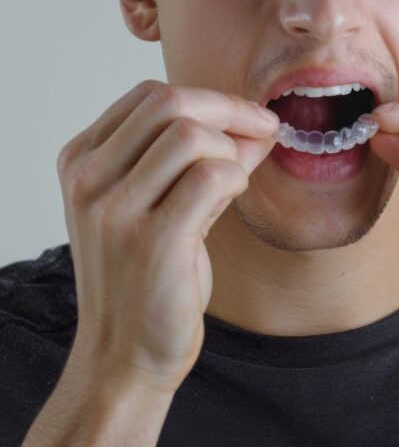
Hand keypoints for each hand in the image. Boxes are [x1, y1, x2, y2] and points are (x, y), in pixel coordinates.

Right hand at [56, 80, 278, 392]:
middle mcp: (88, 178)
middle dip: (230, 110)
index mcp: (82, 160)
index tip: (247, 116)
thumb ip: (205, 157)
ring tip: (231, 184)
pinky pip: (212, 176)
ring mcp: (114, 210)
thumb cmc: (148, 274)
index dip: (211, 98)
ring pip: (192, 135)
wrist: (124, 355)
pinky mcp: (150, 240)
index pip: (151, 94)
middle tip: (264, 129)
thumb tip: (258, 122)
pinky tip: (230, 201)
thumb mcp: (165, 203)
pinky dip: (236, 178)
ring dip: (231, 152)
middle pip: (170, 102)